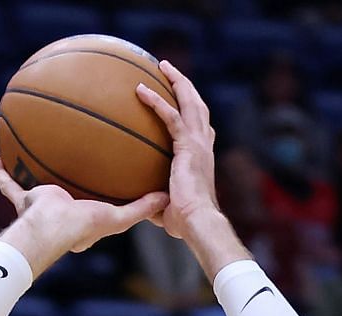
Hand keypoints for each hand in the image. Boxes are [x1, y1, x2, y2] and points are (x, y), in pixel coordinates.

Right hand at [0, 157, 165, 263]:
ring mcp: (41, 204)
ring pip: (36, 181)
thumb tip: (165, 196)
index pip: (94, 201)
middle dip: (68, 176)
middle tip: (73, 155)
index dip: (101, 191)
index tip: (108, 176)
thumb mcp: (118, 217)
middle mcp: (62, 209)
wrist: (51, 228)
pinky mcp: (25, 198)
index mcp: (83, 216)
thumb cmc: (83, 226)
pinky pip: (8, 184)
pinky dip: (1, 173)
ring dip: (33, 168)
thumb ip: (141, 208)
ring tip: (35, 147)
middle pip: (66, 187)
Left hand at [136, 61, 219, 244]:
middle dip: (186, 86)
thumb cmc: (185, 221)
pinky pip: (171, 117)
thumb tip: (137, 206)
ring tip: (162, 66)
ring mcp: (198, 144)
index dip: (193, 110)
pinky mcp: (188, 147)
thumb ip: (154, 199)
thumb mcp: (166, 206)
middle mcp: (204, 145)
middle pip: (198, 106)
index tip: (182, 98)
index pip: (200, 127)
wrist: (197, 222)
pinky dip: (157, 102)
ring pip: (190, 102)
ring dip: (177, 81)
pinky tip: (141, 90)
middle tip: (171, 71)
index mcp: (202, 156)